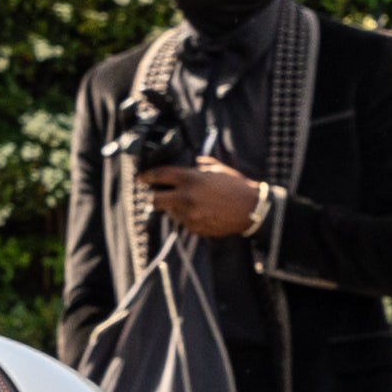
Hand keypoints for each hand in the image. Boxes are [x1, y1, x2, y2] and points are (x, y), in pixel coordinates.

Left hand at [139, 158, 265, 240]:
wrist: (251, 209)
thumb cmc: (236, 185)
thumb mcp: (218, 168)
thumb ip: (200, 165)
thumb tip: (191, 163)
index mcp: (190, 178)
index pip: (159, 175)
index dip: (146, 176)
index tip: (140, 177)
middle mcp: (186, 197)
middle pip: (155, 200)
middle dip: (153, 198)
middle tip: (157, 196)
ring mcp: (190, 215)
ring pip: (171, 213)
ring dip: (174, 208)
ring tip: (189, 204)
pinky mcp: (196, 228)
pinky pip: (184, 223)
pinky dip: (188, 218)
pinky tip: (201, 212)